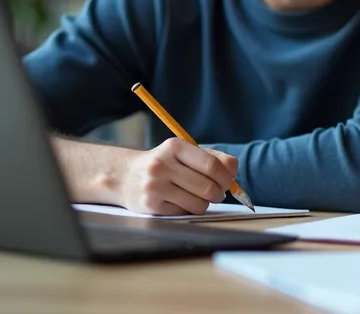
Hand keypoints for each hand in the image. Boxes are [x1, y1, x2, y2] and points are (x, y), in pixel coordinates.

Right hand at [118, 138, 237, 214]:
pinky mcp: (152, 205)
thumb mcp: (184, 152)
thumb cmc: (164, 164)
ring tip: (198, 196)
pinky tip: (180, 201)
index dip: (227, 177)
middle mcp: (163, 165)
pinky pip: (185, 212)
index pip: (212, 165)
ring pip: (199, 203)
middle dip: (219, 193)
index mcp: (175, 147)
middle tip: (217, 193)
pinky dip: (189, 209)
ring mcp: (156, 186)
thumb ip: (212, 158)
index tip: (228, 181)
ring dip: (205, 203)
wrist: (125, 176)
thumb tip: (233, 170)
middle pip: (208, 186)